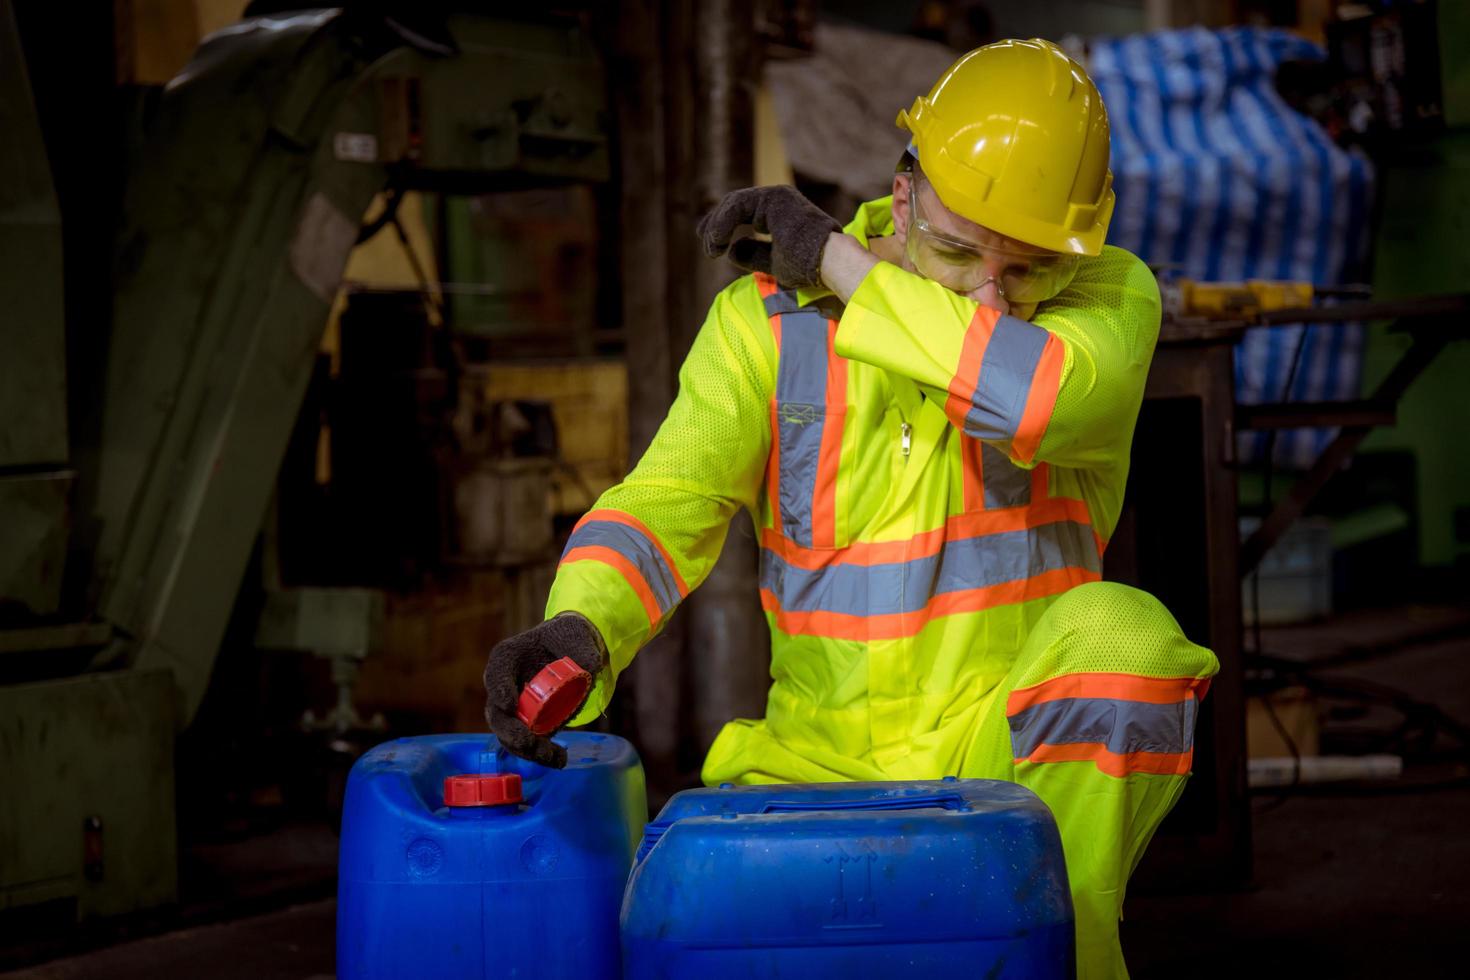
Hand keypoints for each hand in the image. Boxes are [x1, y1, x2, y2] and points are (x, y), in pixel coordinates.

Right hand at [482, 613, 605, 767]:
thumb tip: (589, 670)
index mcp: (508, 656)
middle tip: (529, 742)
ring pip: (510, 734)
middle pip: (497, 712)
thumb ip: (583, 652)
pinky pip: (527, 743)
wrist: (573, 649)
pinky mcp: (528, 723)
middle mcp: (504, 684)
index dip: (499, 689)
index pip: (497, 672)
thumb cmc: (569, 637)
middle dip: (511, 732)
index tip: (509, 704)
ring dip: (528, 750)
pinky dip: (542, 754)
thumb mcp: (577, 636)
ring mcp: (514, 708)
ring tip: (553, 757)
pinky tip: (560, 759)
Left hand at [696, 185, 841, 288]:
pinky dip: (722, 223)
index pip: (742, 213)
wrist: (829, 263)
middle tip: (707, 247)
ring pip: (733, 204)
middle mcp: (777, 199)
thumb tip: (732, 250)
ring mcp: (776, 196)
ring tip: (711, 250)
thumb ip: (753, 254)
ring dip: (716, 228)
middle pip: (734, 205)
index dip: (722, 227)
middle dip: (715, 225)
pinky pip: (737, 206)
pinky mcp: (773, 198)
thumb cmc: (807, 267)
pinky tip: (716, 241)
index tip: (711, 247)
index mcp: (779, 212)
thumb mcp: (772, 262)